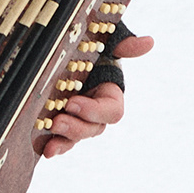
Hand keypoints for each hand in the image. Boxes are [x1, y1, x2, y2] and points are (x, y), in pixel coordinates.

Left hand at [41, 32, 154, 157]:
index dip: (94, 110)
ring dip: (64, 140)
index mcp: (110, 96)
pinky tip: (45, 150)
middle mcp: (97, 113)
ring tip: (50, 141)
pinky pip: (62, 141)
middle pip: (93, 129)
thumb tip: (148, 42)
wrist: (70, 56)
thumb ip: (124, 46)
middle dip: (76, 127)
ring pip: (77, 138)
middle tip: (57, 121)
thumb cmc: (93, 50)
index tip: (72, 102)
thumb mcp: (107, 45)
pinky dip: (54, 146)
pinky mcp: (63, 125)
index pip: (111, 111)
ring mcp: (80, 121)